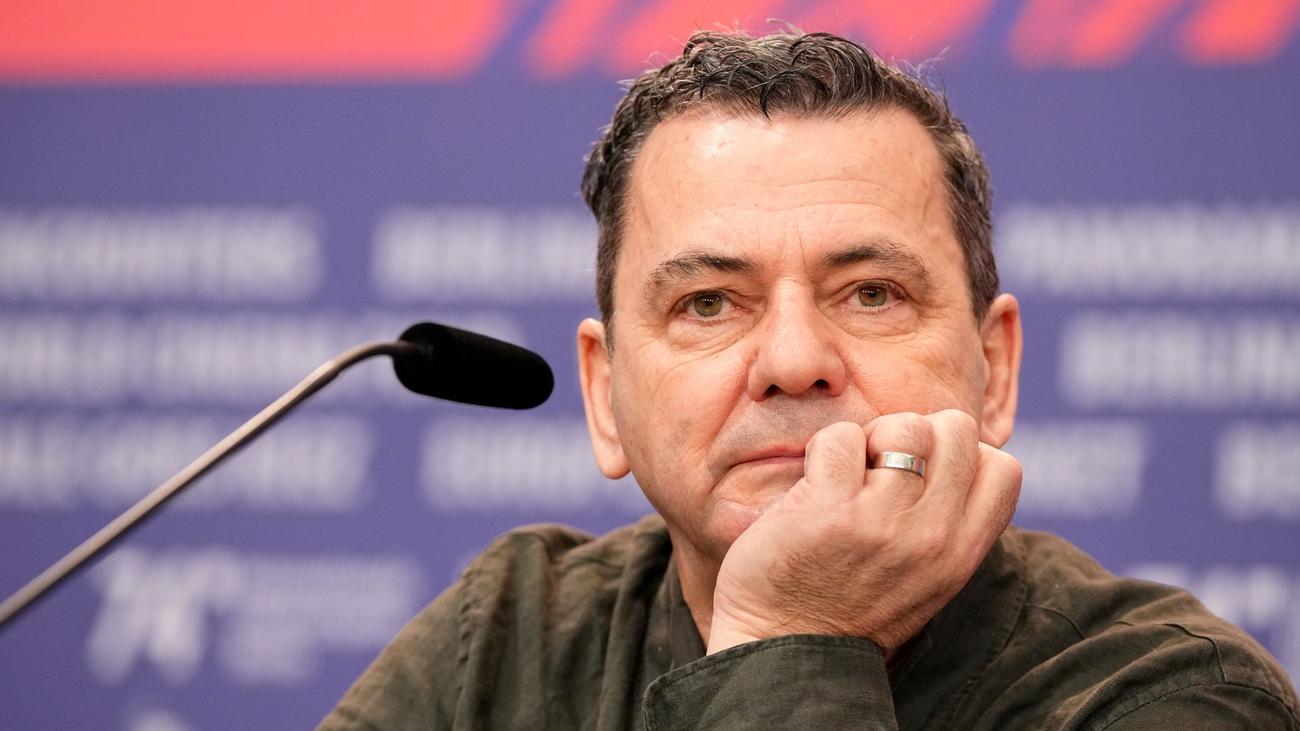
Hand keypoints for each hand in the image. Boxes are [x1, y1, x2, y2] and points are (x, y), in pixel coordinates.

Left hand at [706, 410, 1021, 657]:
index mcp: (962, 554)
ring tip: (847, 476)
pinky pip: (842, 437)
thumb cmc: (851, 604)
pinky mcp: (831, 509)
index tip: (924, 473)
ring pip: (903, 425)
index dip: (963, 454)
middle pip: (956, 430)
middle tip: (881, 467)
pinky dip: (824, 449)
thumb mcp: (926, 579)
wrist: (787, 651)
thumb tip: (963, 453)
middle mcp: (933, 537)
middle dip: (916, 433)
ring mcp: (884, 521)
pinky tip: (813, 484)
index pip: (1002, 468)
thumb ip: (948, 525)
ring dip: (869, 439)